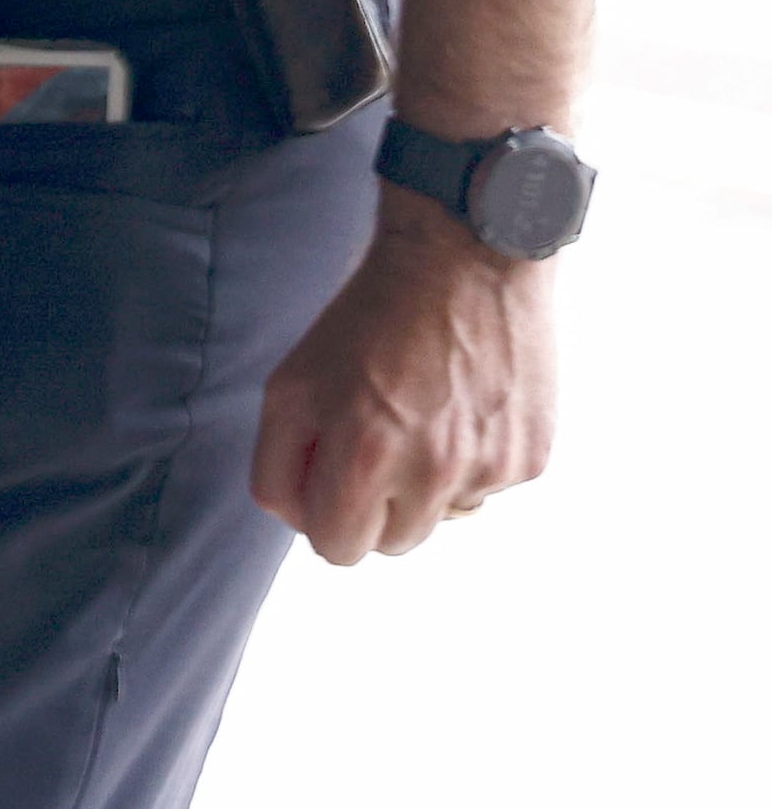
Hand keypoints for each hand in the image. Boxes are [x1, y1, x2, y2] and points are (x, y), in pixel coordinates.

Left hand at [253, 186, 562, 562]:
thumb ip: (278, 464)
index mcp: (364, 454)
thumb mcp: (290, 384)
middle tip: (370, 445)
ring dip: (422, 488)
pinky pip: (486, 489)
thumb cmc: (366, 318)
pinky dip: (469, 462)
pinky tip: (460, 406)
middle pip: (391, 544)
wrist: (465, 259)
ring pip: (441, 519)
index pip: (336, 548)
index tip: (325, 481)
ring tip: (418, 419)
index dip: (323, 517)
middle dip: (372, 508)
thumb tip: (299, 519)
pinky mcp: (531, 459)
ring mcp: (490, 469)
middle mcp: (434, 473)